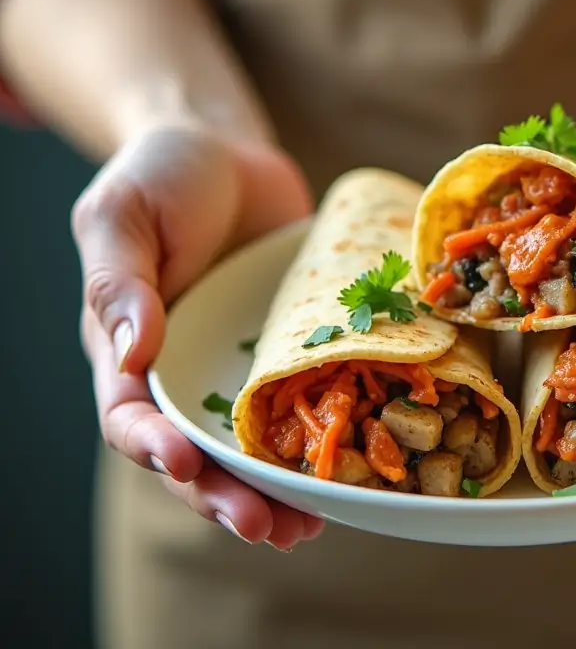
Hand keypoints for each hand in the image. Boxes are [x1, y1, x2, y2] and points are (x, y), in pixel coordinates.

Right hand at [74, 123, 324, 549]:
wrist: (227, 151)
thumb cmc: (161, 176)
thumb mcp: (122, 215)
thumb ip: (118, 282)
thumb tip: (128, 354)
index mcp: (128, 349)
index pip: (131, 417)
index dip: (155, 449)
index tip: (187, 466)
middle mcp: (184, 371)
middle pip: (197, 452)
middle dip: (225, 494)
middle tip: (266, 526)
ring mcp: (240, 363)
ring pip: (254, 443)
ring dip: (278, 488)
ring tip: (311, 524)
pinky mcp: (291, 346)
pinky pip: (306, 397)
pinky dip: (325, 434)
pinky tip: (355, 465)